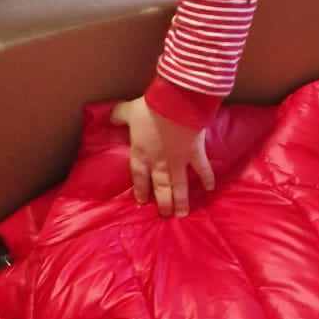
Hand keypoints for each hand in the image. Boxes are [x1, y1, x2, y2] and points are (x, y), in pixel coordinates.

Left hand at [111, 96, 214, 217]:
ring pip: (179, 186)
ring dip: (181, 201)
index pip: (138, 177)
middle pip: (160, 187)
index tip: (142, 202)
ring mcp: (178, 161)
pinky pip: (202, 169)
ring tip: (182, 215)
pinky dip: (207, 178)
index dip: (140, 190)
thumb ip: (118, 116)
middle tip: (165, 215)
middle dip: (162, 203)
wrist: (176, 103)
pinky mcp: (195, 154)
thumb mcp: (128, 111)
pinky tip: (209, 189)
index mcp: (141, 153)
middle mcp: (159, 163)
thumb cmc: (150, 108)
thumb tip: (109, 118)